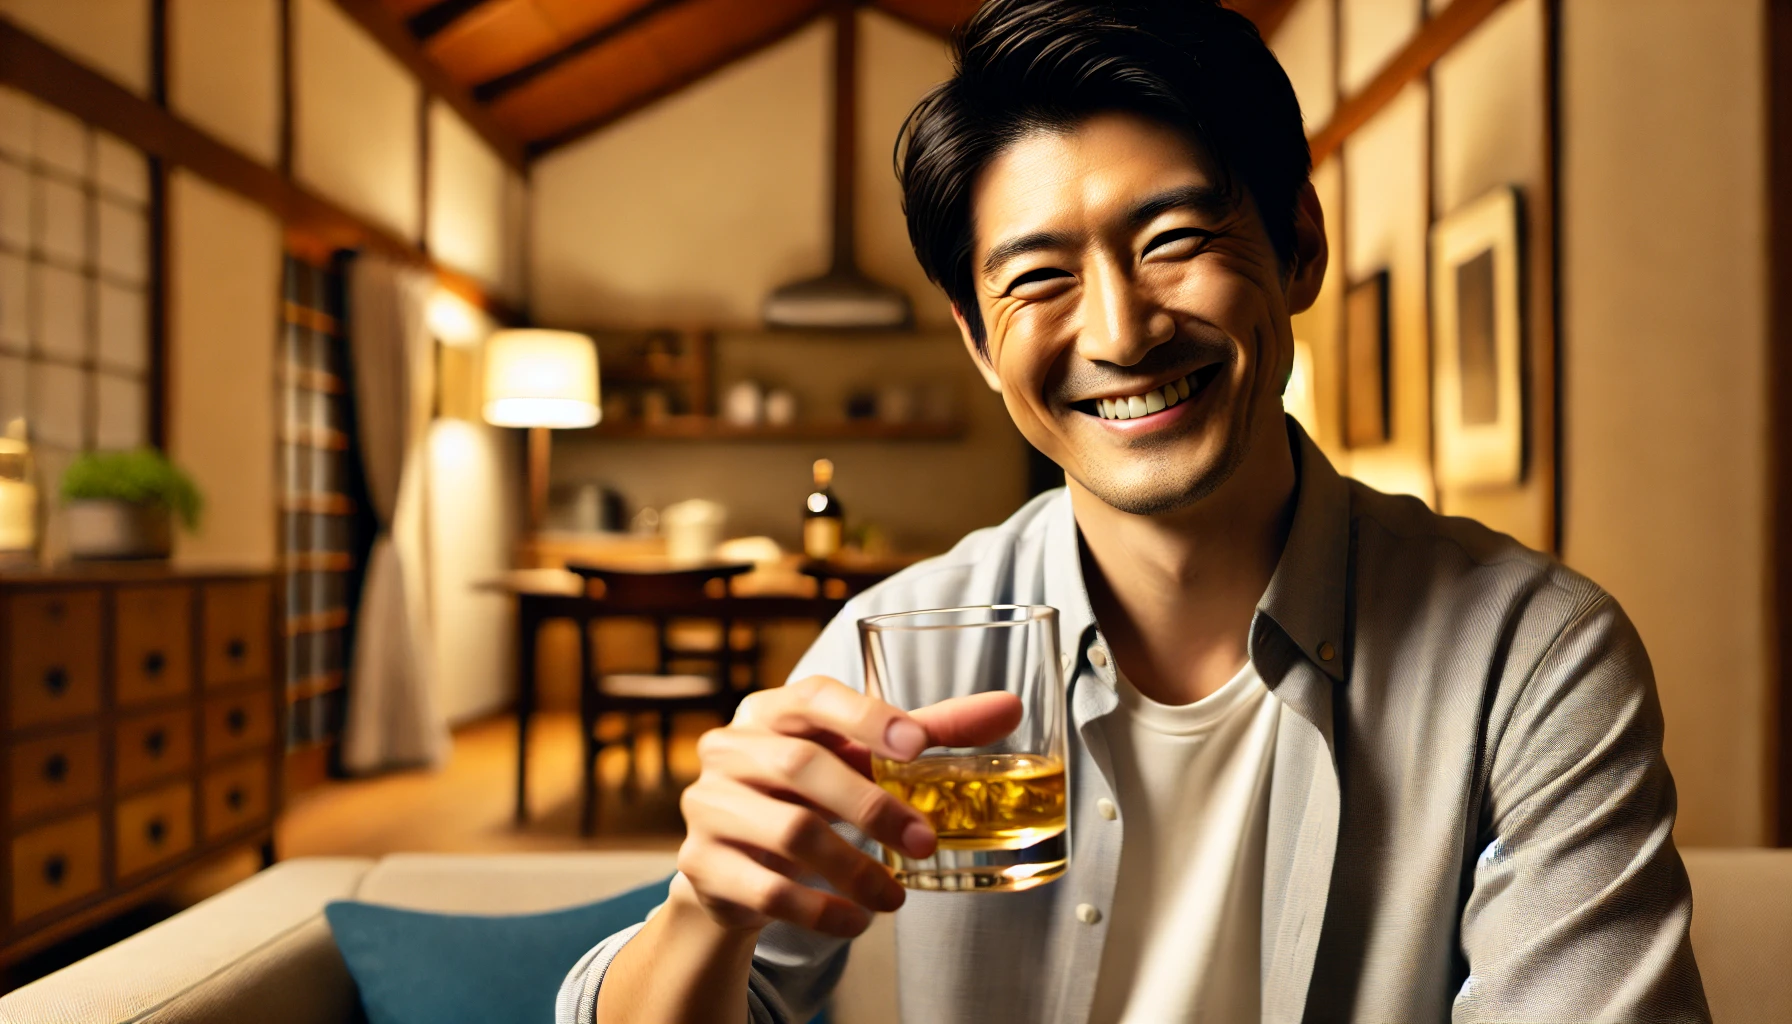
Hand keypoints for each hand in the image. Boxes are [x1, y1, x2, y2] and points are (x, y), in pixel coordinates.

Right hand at [673, 675, 1021, 938]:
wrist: (733, 859)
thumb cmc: (810, 791)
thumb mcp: (859, 758)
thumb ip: (929, 733)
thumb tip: (1010, 708)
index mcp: (770, 710)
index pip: (814, 697)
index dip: (866, 717)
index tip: (918, 747)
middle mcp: (731, 749)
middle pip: (801, 767)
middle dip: (872, 807)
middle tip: (925, 843)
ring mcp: (709, 805)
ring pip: (787, 832)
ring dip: (853, 868)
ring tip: (894, 897)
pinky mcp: (702, 863)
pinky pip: (765, 889)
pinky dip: (818, 910)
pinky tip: (854, 921)